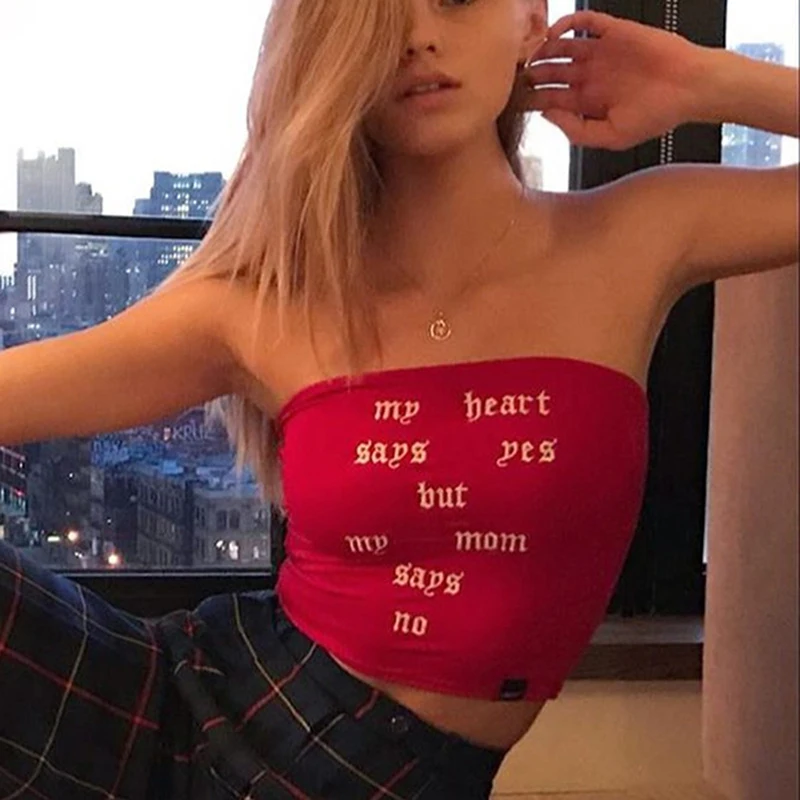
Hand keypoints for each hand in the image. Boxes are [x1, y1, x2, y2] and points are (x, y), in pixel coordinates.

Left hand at [521, 10, 701, 150]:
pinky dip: (566, 24)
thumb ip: (576, 131)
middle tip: (515, 74)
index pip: (550, 98)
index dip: (531, 98)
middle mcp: (591, 77)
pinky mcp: (614, 32)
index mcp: (588, 103)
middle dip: (531, 73)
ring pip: (561, 47)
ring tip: (530, 54)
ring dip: (543, 50)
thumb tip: (547, 114)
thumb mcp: (611, 137)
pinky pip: (584, 23)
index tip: (513, 99)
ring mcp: (601, 53)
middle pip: (551, 72)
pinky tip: (553, 33)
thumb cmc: (657, 115)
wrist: (690, 88)